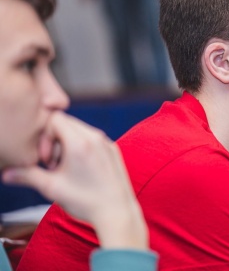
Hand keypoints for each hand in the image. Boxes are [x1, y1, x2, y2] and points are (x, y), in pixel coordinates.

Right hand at [2, 112, 147, 248]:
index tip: (47, 160)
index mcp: (80, 142)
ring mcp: (107, 142)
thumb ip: (27, 175)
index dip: (45, 137)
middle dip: (55, 141)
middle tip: (55, 165)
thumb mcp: (51, 187)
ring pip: (80, 131)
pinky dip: (82, 148)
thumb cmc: (85, 200)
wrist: (117, 211)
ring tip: (67, 170)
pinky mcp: (113, 150)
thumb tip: (6, 173)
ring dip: (67, 145)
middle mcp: (96, 137)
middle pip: (67, 123)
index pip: (55, 118)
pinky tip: (80, 171)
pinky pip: (93, 139)